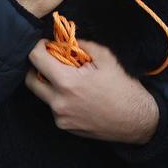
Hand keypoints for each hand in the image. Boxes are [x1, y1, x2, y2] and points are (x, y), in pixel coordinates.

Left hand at [25, 40, 158, 143]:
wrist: (137, 120)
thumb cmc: (124, 87)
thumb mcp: (106, 58)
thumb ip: (82, 45)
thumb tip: (66, 40)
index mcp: (67, 82)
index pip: (36, 59)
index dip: (38, 47)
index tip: (46, 44)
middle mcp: (58, 102)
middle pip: (30, 80)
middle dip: (36, 67)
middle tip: (50, 60)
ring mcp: (60, 118)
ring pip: (42, 95)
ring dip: (49, 83)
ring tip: (69, 78)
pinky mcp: (65, 127)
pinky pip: (54, 108)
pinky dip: (60, 98)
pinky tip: (78, 95)